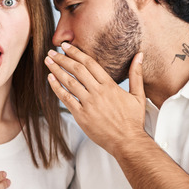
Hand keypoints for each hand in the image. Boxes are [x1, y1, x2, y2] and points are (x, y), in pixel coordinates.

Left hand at [45, 42, 147, 156]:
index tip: (66, 46)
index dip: (76, 53)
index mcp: (110, 85)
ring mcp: (89, 104)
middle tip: (52, 52)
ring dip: (57, 70)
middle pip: (77, 70)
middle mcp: (98, 92)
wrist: (128, 142)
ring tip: (48, 62)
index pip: (90, 63)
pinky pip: (66, 99)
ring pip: (69, 82)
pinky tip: (50, 79)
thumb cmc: (133, 120)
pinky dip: (57, 88)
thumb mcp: (138, 95)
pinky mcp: (82, 116)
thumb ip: (137, 74)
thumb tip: (139, 55)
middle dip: (63, 59)